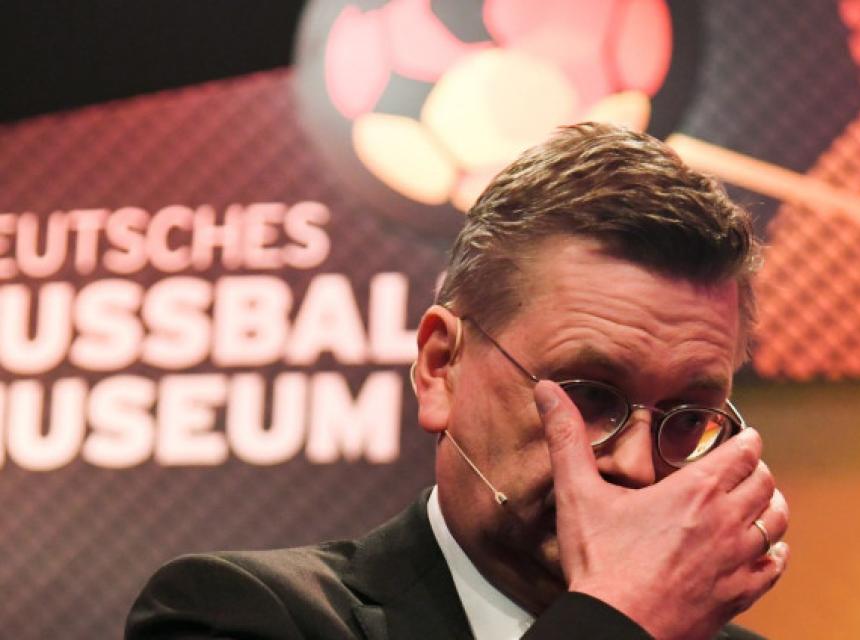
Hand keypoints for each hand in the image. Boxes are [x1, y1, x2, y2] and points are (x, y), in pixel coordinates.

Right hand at [535, 380, 788, 639]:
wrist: (616, 626)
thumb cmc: (600, 562)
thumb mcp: (577, 493)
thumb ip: (566, 437)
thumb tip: (548, 391)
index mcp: (695, 491)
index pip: (744, 453)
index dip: (746, 440)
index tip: (742, 437)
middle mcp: (726, 521)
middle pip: (764, 483)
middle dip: (756, 469)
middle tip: (742, 466)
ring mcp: (737, 560)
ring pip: (776, 521)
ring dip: (770, 505)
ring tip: (757, 500)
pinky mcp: (738, 593)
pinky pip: (773, 566)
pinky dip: (773, 550)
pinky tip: (763, 549)